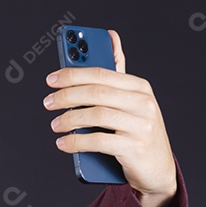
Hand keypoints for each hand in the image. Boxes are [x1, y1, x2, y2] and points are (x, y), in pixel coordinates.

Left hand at [44, 30, 176, 206]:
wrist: (157, 169)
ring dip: (69, 120)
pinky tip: (63, 143)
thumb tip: (110, 37)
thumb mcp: (130, 102)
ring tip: (55, 124)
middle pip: (96, 93)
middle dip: (66, 96)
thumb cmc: (137, 131)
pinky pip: (98, 141)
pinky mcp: (134, 148)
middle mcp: (143, 103)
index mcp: (139, 87)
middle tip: (48, 102)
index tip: (51, 79)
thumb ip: (117, 74)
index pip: (100, 74)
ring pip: (96, 116)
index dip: (72, 74)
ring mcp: (141, 126)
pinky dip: (75, 142)